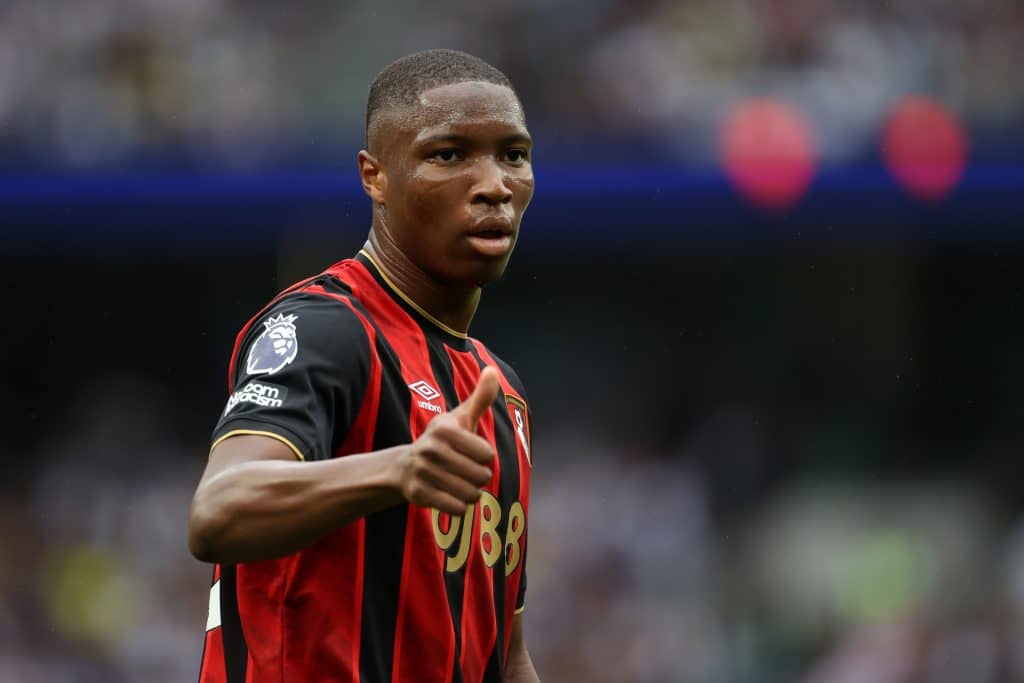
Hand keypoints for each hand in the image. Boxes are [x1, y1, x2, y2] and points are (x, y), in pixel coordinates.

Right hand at [395, 367, 498, 513]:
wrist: (405, 466)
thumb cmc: (443, 440)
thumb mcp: (461, 418)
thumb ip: (480, 397)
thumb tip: (492, 371)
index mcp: (445, 429)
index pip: (487, 455)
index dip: (483, 457)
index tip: (469, 453)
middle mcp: (430, 449)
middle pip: (481, 476)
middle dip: (479, 477)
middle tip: (465, 471)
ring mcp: (423, 472)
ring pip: (471, 494)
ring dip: (471, 493)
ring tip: (459, 483)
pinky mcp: (418, 494)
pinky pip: (456, 508)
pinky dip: (459, 506)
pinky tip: (450, 496)